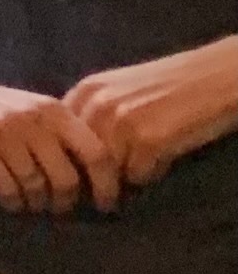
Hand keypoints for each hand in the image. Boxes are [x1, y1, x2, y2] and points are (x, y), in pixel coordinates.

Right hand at [0, 58, 121, 214]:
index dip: (107, 184)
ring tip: (34, 206)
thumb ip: (61, 135)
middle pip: (66, 177)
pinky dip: (12, 201)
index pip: (97, 153)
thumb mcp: (34, 110)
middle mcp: (34, 120)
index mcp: (55, 111)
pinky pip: (5, 186)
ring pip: (35, 185)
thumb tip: (94, 176)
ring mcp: (4, 132)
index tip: (106, 204)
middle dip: (66, 201)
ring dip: (36, 204)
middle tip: (61, 209)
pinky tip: (12, 202)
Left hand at [64, 36, 237, 191]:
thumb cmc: (170, 86)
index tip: (74, 178)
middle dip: (88, 181)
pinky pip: (138, 176)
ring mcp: (121, 121)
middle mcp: (96, 105)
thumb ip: (94, 115)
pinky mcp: (148, 139)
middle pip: (77, 159)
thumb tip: (73, 155)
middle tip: (99, 197)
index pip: (58, 137)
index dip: (67, 160)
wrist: (215, 76)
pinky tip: (158, 167)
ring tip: (125, 190)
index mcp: (85, 91)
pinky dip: (148, 177)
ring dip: (117, 185)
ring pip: (106, 172)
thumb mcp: (118, 92)